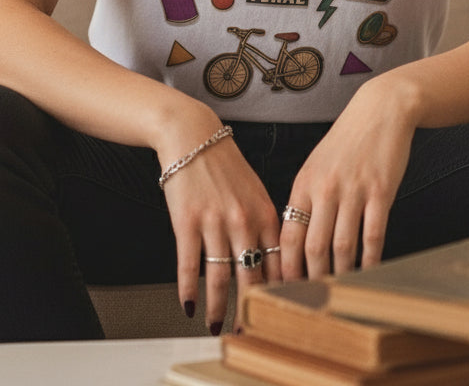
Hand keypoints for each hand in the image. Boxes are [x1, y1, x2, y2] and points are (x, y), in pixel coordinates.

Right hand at [161, 125, 281, 332]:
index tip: (281, 314)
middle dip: (252, 309)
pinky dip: (188, 290)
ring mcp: (215, 222)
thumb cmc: (224, 164)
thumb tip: (275, 259)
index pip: (279, 263)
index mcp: (265, 213)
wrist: (192, 136)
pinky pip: (189, 265)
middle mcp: (243, 221)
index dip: (281, 292)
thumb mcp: (254, 190)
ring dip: (218, 307)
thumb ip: (264, 224)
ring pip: (220, 277)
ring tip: (216, 325)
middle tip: (251, 331)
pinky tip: (188, 305)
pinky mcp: (187, 222)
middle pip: (252, 277)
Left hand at [280, 79, 415, 279]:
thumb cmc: (346, 142)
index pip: (288, 234)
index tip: (285, 288)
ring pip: (342, 246)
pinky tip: (369, 271)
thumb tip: (295, 241)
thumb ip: (306, 199)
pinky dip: (371, 259)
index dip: (286, 266)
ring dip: (340, 274)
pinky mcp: (380, 191)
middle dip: (311, 279)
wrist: (379, 111)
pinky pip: (373, 235)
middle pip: (313, 247)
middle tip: (312, 301)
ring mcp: (353, 190)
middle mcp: (325, 188)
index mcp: (304, 182)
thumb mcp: (316, 165)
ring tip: (339, 291)